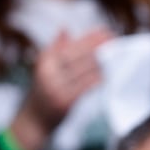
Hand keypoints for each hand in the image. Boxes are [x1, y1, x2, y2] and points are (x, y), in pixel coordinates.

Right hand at [12, 28, 111, 149]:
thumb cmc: (42, 91)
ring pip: (85, 70)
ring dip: (102, 62)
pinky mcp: (64, 102)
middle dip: (99, 47)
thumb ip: (55, 48)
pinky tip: (107, 75)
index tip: (105, 31)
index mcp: (44, 61)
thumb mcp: (44, 68)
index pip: (71, 45)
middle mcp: (48, 72)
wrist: (33, 121)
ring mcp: (56, 88)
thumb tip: (65, 28)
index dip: (89, 37)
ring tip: (116, 54)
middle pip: (80, 56)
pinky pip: (86, 86)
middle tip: (115, 40)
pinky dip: (97, 79)